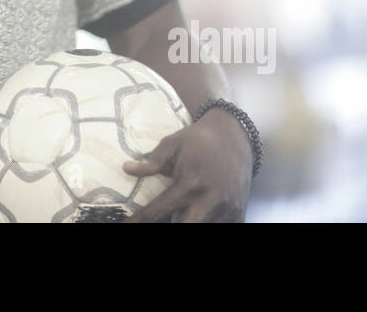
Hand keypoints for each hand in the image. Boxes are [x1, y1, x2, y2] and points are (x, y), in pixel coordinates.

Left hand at [121, 108, 252, 221]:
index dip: (140, 221)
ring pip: (204, 230)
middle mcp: (209, 200)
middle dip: (167, 228)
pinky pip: (227, 229)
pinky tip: (200, 219)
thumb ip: (152, 160)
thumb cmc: (199, 139)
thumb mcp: (173, 143)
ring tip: (175, 218)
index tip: (126, 224)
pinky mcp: (239, 213)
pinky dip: (212, 226)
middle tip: (154, 224)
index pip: (158, 211)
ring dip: (188, 225)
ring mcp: (227, 209)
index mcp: (189, 183)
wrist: (235, 135)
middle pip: (184, 227)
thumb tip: (126, 168)